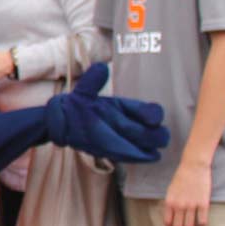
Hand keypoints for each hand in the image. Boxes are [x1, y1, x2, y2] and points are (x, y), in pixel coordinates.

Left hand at [44, 64, 168, 163]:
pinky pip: (140, 158)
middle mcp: (134, 124)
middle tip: (134, 136)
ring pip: (152, 148)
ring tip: (126, 146)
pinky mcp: (123, 154)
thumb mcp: (83, 92)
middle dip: (152, 136)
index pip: (154, 111)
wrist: (65, 123)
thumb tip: (101, 68)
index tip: (150, 120)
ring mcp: (130, 141)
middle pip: (159, 134)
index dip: (154, 115)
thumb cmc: (77, 106)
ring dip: (144, 149)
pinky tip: (125, 153)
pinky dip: (137, 157)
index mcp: (129, 108)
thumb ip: (92, 81)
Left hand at [164, 163, 212, 225]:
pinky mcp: (203, 204)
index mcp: (170, 202)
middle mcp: (179, 206)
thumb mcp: (171, 190)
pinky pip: (202, 222)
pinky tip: (201, 219)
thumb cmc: (181, 177)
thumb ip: (171, 203)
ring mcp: (191, 205)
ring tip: (193, 224)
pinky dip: (202, 224)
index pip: (168, 223)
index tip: (176, 224)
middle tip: (185, 225)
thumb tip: (172, 215)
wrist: (194, 166)